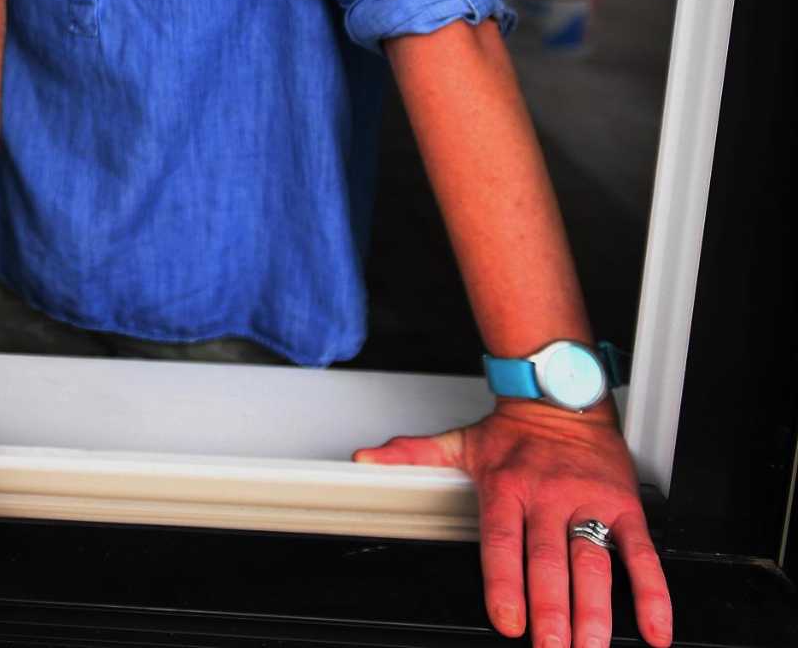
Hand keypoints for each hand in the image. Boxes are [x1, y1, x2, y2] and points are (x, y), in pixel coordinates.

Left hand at [355, 402, 671, 647]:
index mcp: (506, 488)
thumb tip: (365, 460)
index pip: (503, 544)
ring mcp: (588, 503)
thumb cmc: (511, 434)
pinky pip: (643, 554)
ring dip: (596, 612)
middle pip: (549, 562)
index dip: (505, 585)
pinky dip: (653, 593)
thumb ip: (412, 456)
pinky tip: (655, 629)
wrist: (561, 396)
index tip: (508, 622)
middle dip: (552, 611)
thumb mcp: (457, 442)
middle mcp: (547, 497)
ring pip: (594, 563)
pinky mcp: (625, 506)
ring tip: (592, 646)